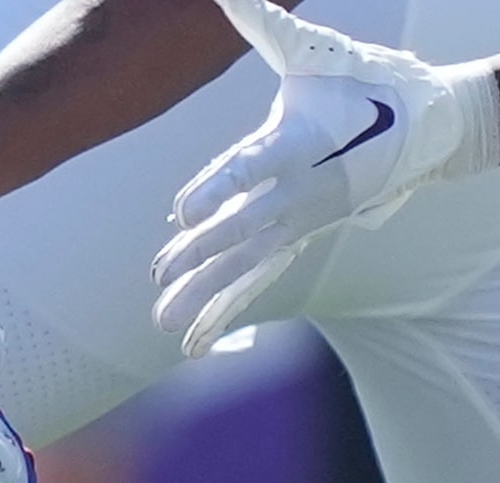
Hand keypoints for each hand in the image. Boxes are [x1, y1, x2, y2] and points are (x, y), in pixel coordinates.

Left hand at [153, 0, 499, 357]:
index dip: (217, 189)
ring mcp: (302, 220)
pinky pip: (259, 280)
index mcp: (301, 143)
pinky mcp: (299, 238)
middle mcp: (301, 189)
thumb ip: (264, 25)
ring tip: (161, 322)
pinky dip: (226, 311)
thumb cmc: (364, 80)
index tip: (182, 213)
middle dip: (202, 252)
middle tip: (160, 274)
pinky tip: (191, 341)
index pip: (253, 168)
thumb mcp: (313, 52)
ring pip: (249, 264)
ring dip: (206, 295)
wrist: (430, 124)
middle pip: (245, 225)